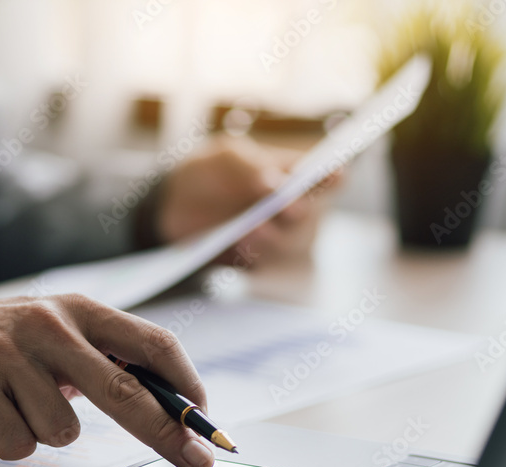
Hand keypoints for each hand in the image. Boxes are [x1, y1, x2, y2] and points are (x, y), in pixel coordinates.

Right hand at [0, 294, 214, 466]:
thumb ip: (107, 359)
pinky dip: (13, 443)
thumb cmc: (8, 341)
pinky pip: (20, 444)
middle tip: (195, 462)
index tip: (205, 420)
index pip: (152, 344)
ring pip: (64, 431)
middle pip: (125, 391)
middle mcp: (50, 325)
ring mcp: (10, 356)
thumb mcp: (59, 331)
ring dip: (48, 431)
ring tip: (22, 405)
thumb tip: (173, 409)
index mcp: (80, 309)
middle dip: (166, 435)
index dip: (187, 385)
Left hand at [156, 136, 338, 266]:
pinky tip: (236, 251)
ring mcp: (272, 237)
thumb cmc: (205, 173)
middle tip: (286, 205)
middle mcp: (287, 209)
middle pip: (308, 214)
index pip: (322, 177)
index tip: (336, 175)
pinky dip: (253, 263)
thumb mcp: (222, 157)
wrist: (169, 206)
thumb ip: (249, 165)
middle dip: (299, 210)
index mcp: (287, 175)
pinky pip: (262, 270)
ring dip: (274, 237)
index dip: (333, 177)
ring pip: (289, 244)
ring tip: (248, 229)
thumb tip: (275, 182)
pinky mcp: (252, 262)